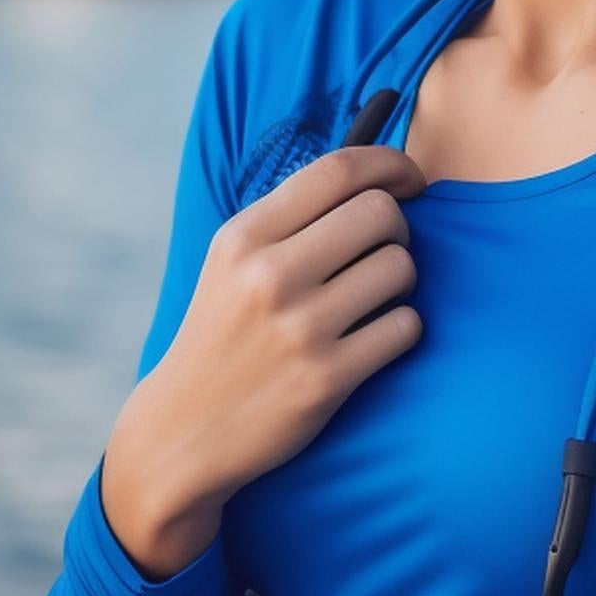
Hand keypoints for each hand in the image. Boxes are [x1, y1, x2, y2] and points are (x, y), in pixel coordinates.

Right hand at [101, 142, 428, 577]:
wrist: (184, 431)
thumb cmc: (223, 335)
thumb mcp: (232, 263)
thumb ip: (292, 218)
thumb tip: (378, 178)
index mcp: (244, 237)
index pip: (337, 169)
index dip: (390, 164)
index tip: (411, 180)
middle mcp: (269, 275)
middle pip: (380, 213)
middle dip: (398, 228)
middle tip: (385, 250)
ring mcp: (299, 328)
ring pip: (400, 267)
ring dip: (401, 281)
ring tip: (375, 298)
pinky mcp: (327, 378)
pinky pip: (406, 326)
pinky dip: (401, 328)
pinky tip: (374, 338)